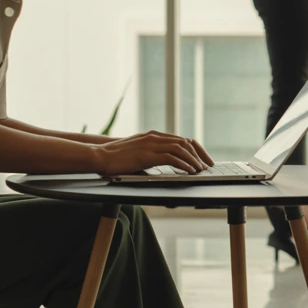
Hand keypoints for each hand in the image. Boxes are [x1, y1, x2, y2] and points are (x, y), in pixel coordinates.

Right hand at [95, 131, 213, 175]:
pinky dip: (184, 164)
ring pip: (181, 149)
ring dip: (194, 160)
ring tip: (201, 170)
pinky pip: (172, 158)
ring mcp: (151, 144)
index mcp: (154, 135)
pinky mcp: (147, 154)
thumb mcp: (139, 153)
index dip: (196, 149)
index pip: (182, 139)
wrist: (99, 156)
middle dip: (199, 154)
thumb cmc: (117, 158)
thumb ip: (153, 155)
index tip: (204, 159)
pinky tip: (190, 171)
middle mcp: (155, 137)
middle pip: (186, 142)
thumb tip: (167, 165)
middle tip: (208, 165)